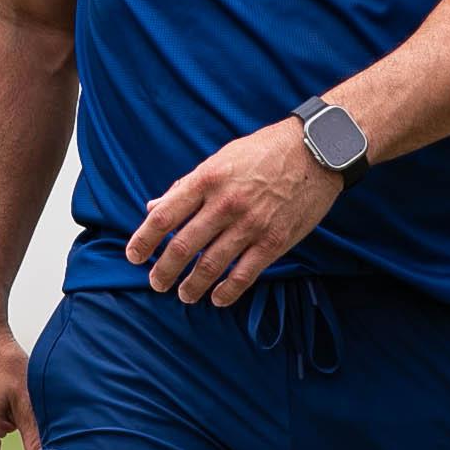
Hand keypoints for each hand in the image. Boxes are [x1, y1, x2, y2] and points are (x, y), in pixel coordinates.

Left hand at [124, 118, 343, 307]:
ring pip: (211, 265)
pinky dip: (227, 291)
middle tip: (157, 283)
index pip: (165, 215)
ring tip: (184, 295)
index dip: (144, 239)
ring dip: (192, 285)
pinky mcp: (274, 240)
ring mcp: (251, 224)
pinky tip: (216, 298)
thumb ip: (186, 186)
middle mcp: (225, 203)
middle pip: (184, 246)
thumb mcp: (220, 159)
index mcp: (207, 178)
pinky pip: (244, 274)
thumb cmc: (263, 151)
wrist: (316, 150)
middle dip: (164, 270)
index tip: (133, 257)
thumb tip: (153, 207)